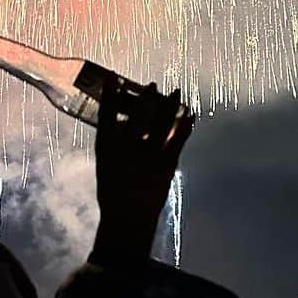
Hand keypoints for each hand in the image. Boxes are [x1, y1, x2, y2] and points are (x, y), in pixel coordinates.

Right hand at [92, 76, 193, 269]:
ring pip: (160, 123)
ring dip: (169, 106)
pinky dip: (185, 126)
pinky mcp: (166, 165)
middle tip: (152, 84)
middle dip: (146, 98)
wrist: (127, 220)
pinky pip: (178, 140)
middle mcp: (127, 148)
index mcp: (106, 147)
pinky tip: (191, 115)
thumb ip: (114, 143)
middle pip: (138, 114)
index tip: (113, 78)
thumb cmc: (113, 193)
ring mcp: (148, 155)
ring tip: (176, 92)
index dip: (110, 94)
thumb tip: (124, 122)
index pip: (107, 113)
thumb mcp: (106, 165)